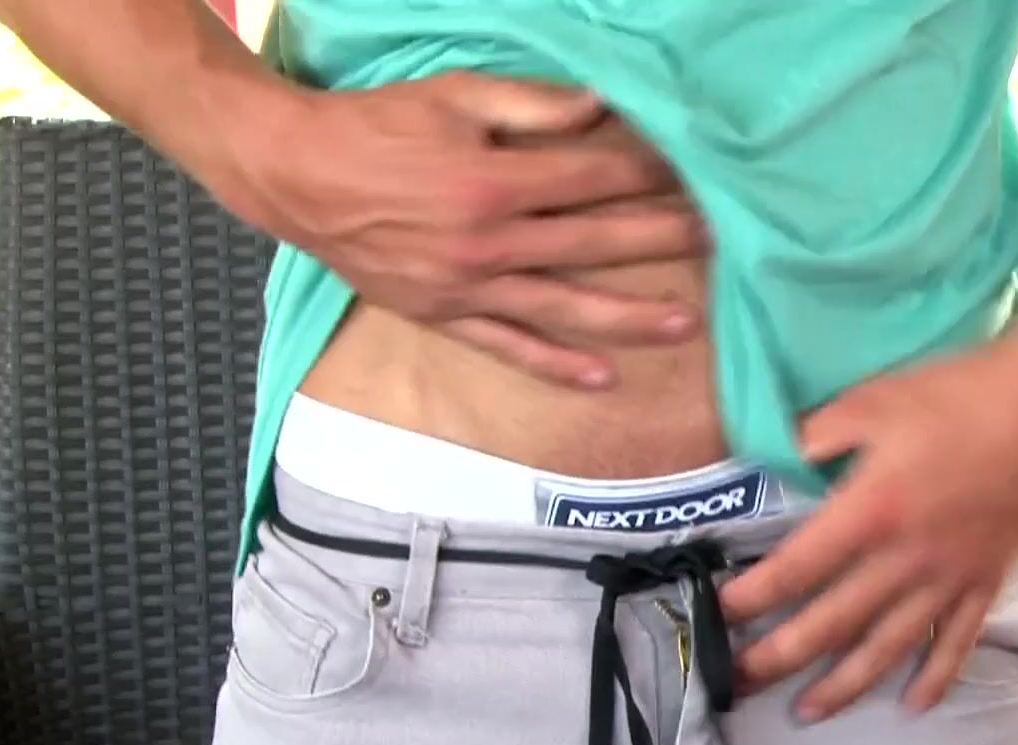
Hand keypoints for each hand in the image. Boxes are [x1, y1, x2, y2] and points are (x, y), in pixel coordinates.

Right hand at [228, 71, 705, 387]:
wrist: (296, 175)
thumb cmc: (376, 125)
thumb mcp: (453, 96)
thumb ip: (531, 105)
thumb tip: (603, 107)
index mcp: (494, 181)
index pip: (593, 180)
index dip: (648, 177)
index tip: (696, 178)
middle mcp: (488, 242)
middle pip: (593, 243)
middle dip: (660, 241)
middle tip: (721, 245)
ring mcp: (466, 287)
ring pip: (563, 307)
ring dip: (627, 317)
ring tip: (685, 325)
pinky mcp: (443, 314)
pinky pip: (507, 346)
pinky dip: (553, 364)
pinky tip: (600, 376)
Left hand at [720, 319, 1017, 719]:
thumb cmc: (962, 395)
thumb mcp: (873, 400)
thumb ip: (817, 433)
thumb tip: (775, 455)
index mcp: (870, 511)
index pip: (795, 568)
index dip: (751, 596)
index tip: (717, 613)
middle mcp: (905, 558)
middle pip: (831, 622)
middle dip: (779, 657)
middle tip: (740, 682)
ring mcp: (949, 577)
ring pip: (887, 646)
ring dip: (843, 684)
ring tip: (806, 712)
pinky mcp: (986, 581)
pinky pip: (956, 643)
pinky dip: (934, 679)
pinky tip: (911, 706)